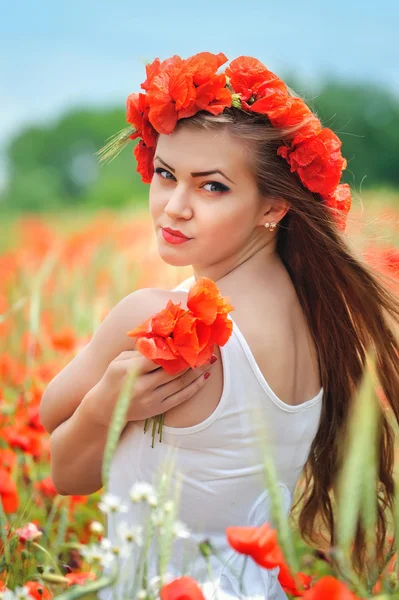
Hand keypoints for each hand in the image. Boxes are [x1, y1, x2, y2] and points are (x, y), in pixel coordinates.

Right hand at [89, 350, 216, 426]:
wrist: (105, 408)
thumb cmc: (113, 378)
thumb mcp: (120, 360)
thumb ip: (141, 350)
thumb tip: (164, 337)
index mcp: (131, 370)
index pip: (159, 356)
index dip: (176, 348)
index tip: (189, 338)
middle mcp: (143, 386)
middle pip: (174, 369)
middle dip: (192, 357)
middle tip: (206, 346)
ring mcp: (152, 399)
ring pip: (181, 382)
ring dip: (198, 370)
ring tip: (210, 359)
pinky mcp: (159, 409)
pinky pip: (182, 397)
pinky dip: (196, 386)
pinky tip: (205, 376)